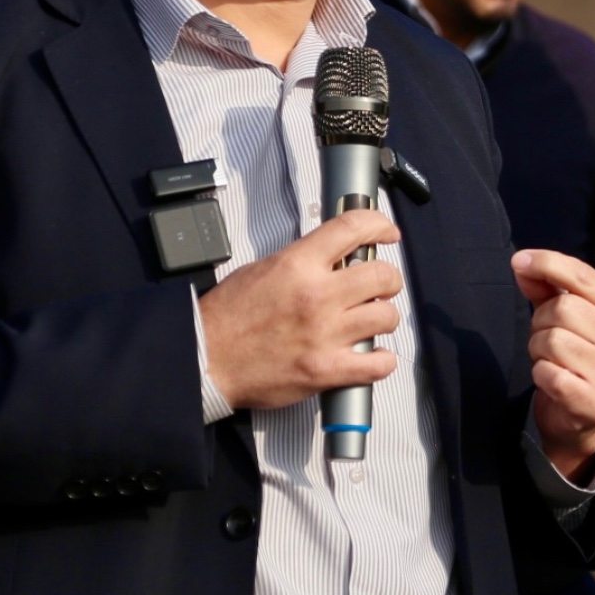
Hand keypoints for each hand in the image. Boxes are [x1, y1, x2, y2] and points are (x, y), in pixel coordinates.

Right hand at [198, 208, 402, 410]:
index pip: (352, 228)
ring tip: (371, 321)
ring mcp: (324, 334)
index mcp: (298, 265)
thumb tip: (334, 257)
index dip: (378, 225)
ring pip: (386, 317)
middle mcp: (316, 296)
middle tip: (382, 284)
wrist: (206, 357)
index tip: (386, 233)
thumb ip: (302, 261)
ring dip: (384, 318)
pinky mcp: (326, 369)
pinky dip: (381, 360)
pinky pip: (377, 364)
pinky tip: (373, 356)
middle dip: (388, 278)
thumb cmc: (227, 318)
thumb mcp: (263, 269)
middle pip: (382, 275)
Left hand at [512, 250, 594, 483]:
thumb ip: (546, 286)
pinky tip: (551, 380)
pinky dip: (540, 374)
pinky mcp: (591, 401)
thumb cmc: (570, 356)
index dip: (547, 263)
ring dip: (538, 350)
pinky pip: (549, 373)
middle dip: (540, 321)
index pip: (582, 275)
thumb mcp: (562, 315)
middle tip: (544, 337)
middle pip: (562, 307)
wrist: (578, 417)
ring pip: (552, 340)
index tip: (518, 261)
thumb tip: (523, 264)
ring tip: (549, 360)